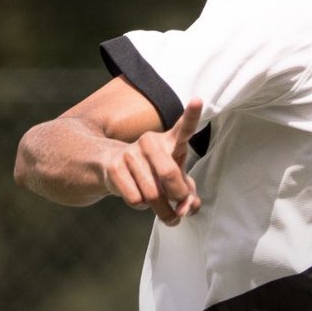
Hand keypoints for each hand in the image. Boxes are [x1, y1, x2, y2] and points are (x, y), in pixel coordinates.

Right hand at [104, 98, 203, 224]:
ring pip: (153, 194)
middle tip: (181, 208)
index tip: (198, 100)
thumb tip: (187, 207)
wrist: (113, 168)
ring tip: (162, 208)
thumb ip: (188, 193)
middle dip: (178, 196)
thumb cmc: (154, 173)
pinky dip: (141, 206)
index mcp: (171, 141)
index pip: (184, 127)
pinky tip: (138, 195)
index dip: (191, 115)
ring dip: (162, 210)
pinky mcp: (115, 167)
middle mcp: (151, 141)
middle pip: (169, 174)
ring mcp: (131, 152)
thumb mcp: (176, 180)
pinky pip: (136, 199)